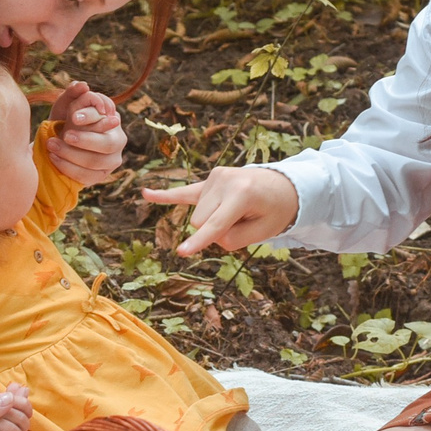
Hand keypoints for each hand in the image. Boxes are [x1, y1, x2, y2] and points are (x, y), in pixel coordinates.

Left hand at [45, 80, 125, 184]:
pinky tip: (54, 158)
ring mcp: (111, 161)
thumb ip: (71, 94)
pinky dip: (68, 168)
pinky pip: (87, 176)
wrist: (59, 144)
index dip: (91, 118)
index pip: (107, 120)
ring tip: (52, 145)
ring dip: (71, 155)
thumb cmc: (66, 121)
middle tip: (65, 135)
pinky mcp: (101, 176)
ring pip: (95, 162)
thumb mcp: (66, 106)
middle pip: (107, 144)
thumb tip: (81, 85)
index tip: (73, 118)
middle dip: (85, 141)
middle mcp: (118, 140)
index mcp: (114, 120)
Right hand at [140, 165, 300, 256]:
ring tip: (238, 211)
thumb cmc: (275, 211)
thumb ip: (233, 239)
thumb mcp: (263, 232)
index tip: (181, 253)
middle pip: (201, 222)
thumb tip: (204, 235)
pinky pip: (184, 191)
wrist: (284, 185)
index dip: (199, 242)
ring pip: (197, 216)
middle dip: (216, 231)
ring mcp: (215, 178)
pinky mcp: (209, 179)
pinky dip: (165, 195)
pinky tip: (145, 193)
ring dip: (213, 221)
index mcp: (242, 193)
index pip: (216, 225)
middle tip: (243, 222)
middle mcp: (224, 181)